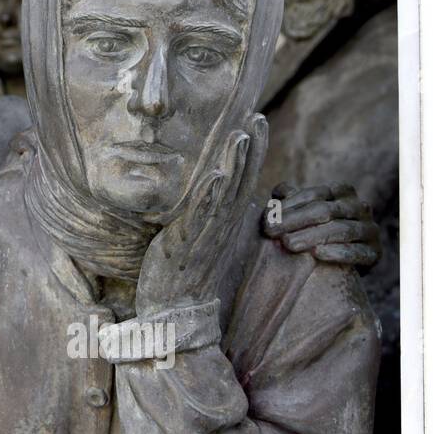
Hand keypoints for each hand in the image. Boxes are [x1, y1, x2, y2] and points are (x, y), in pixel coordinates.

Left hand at [137, 114, 268, 316]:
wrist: (172, 314)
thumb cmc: (182, 275)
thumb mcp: (197, 238)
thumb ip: (206, 216)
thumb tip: (208, 195)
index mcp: (222, 222)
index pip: (243, 182)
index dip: (252, 153)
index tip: (257, 123)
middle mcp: (219, 225)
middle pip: (242, 182)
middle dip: (251, 150)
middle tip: (259, 118)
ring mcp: (205, 234)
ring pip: (225, 194)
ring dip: (234, 164)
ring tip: (241, 135)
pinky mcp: (187, 243)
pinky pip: (201, 215)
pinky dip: (209, 194)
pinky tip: (214, 173)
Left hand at [263, 181, 380, 271]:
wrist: (346, 264)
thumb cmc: (319, 230)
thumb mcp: (306, 212)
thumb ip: (292, 200)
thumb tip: (279, 191)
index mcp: (342, 192)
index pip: (314, 194)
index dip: (289, 205)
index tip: (266, 219)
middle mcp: (360, 207)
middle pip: (326, 210)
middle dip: (295, 220)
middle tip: (271, 232)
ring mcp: (370, 229)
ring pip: (342, 229)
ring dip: (313, 236)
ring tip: (288, 244)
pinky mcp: (376, 252)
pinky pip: (358, 251)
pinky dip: (337, 252)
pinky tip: (317, 254)